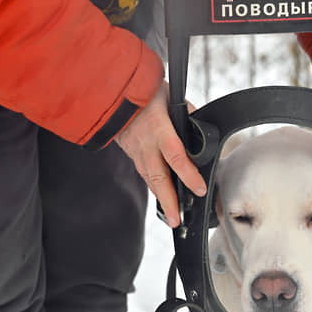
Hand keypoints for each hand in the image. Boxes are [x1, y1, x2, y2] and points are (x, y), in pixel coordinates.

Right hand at [114, 81, 206, 227]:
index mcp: (158, 128)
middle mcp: (146, 144)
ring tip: (172, 217)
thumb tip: (199, 126)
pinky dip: (154, 188)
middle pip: (159, 178)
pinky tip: (162, 197)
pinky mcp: (131, 154)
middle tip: (178, 221)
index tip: (199, 189)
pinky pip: (145, 174)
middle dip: (169, 201)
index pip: (176, 156)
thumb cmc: (142, 91)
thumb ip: (186, 112)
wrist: (111, 93)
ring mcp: (136, 151)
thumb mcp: (168, 94)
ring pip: (150, 180)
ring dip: (161, 199)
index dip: (188, 175)